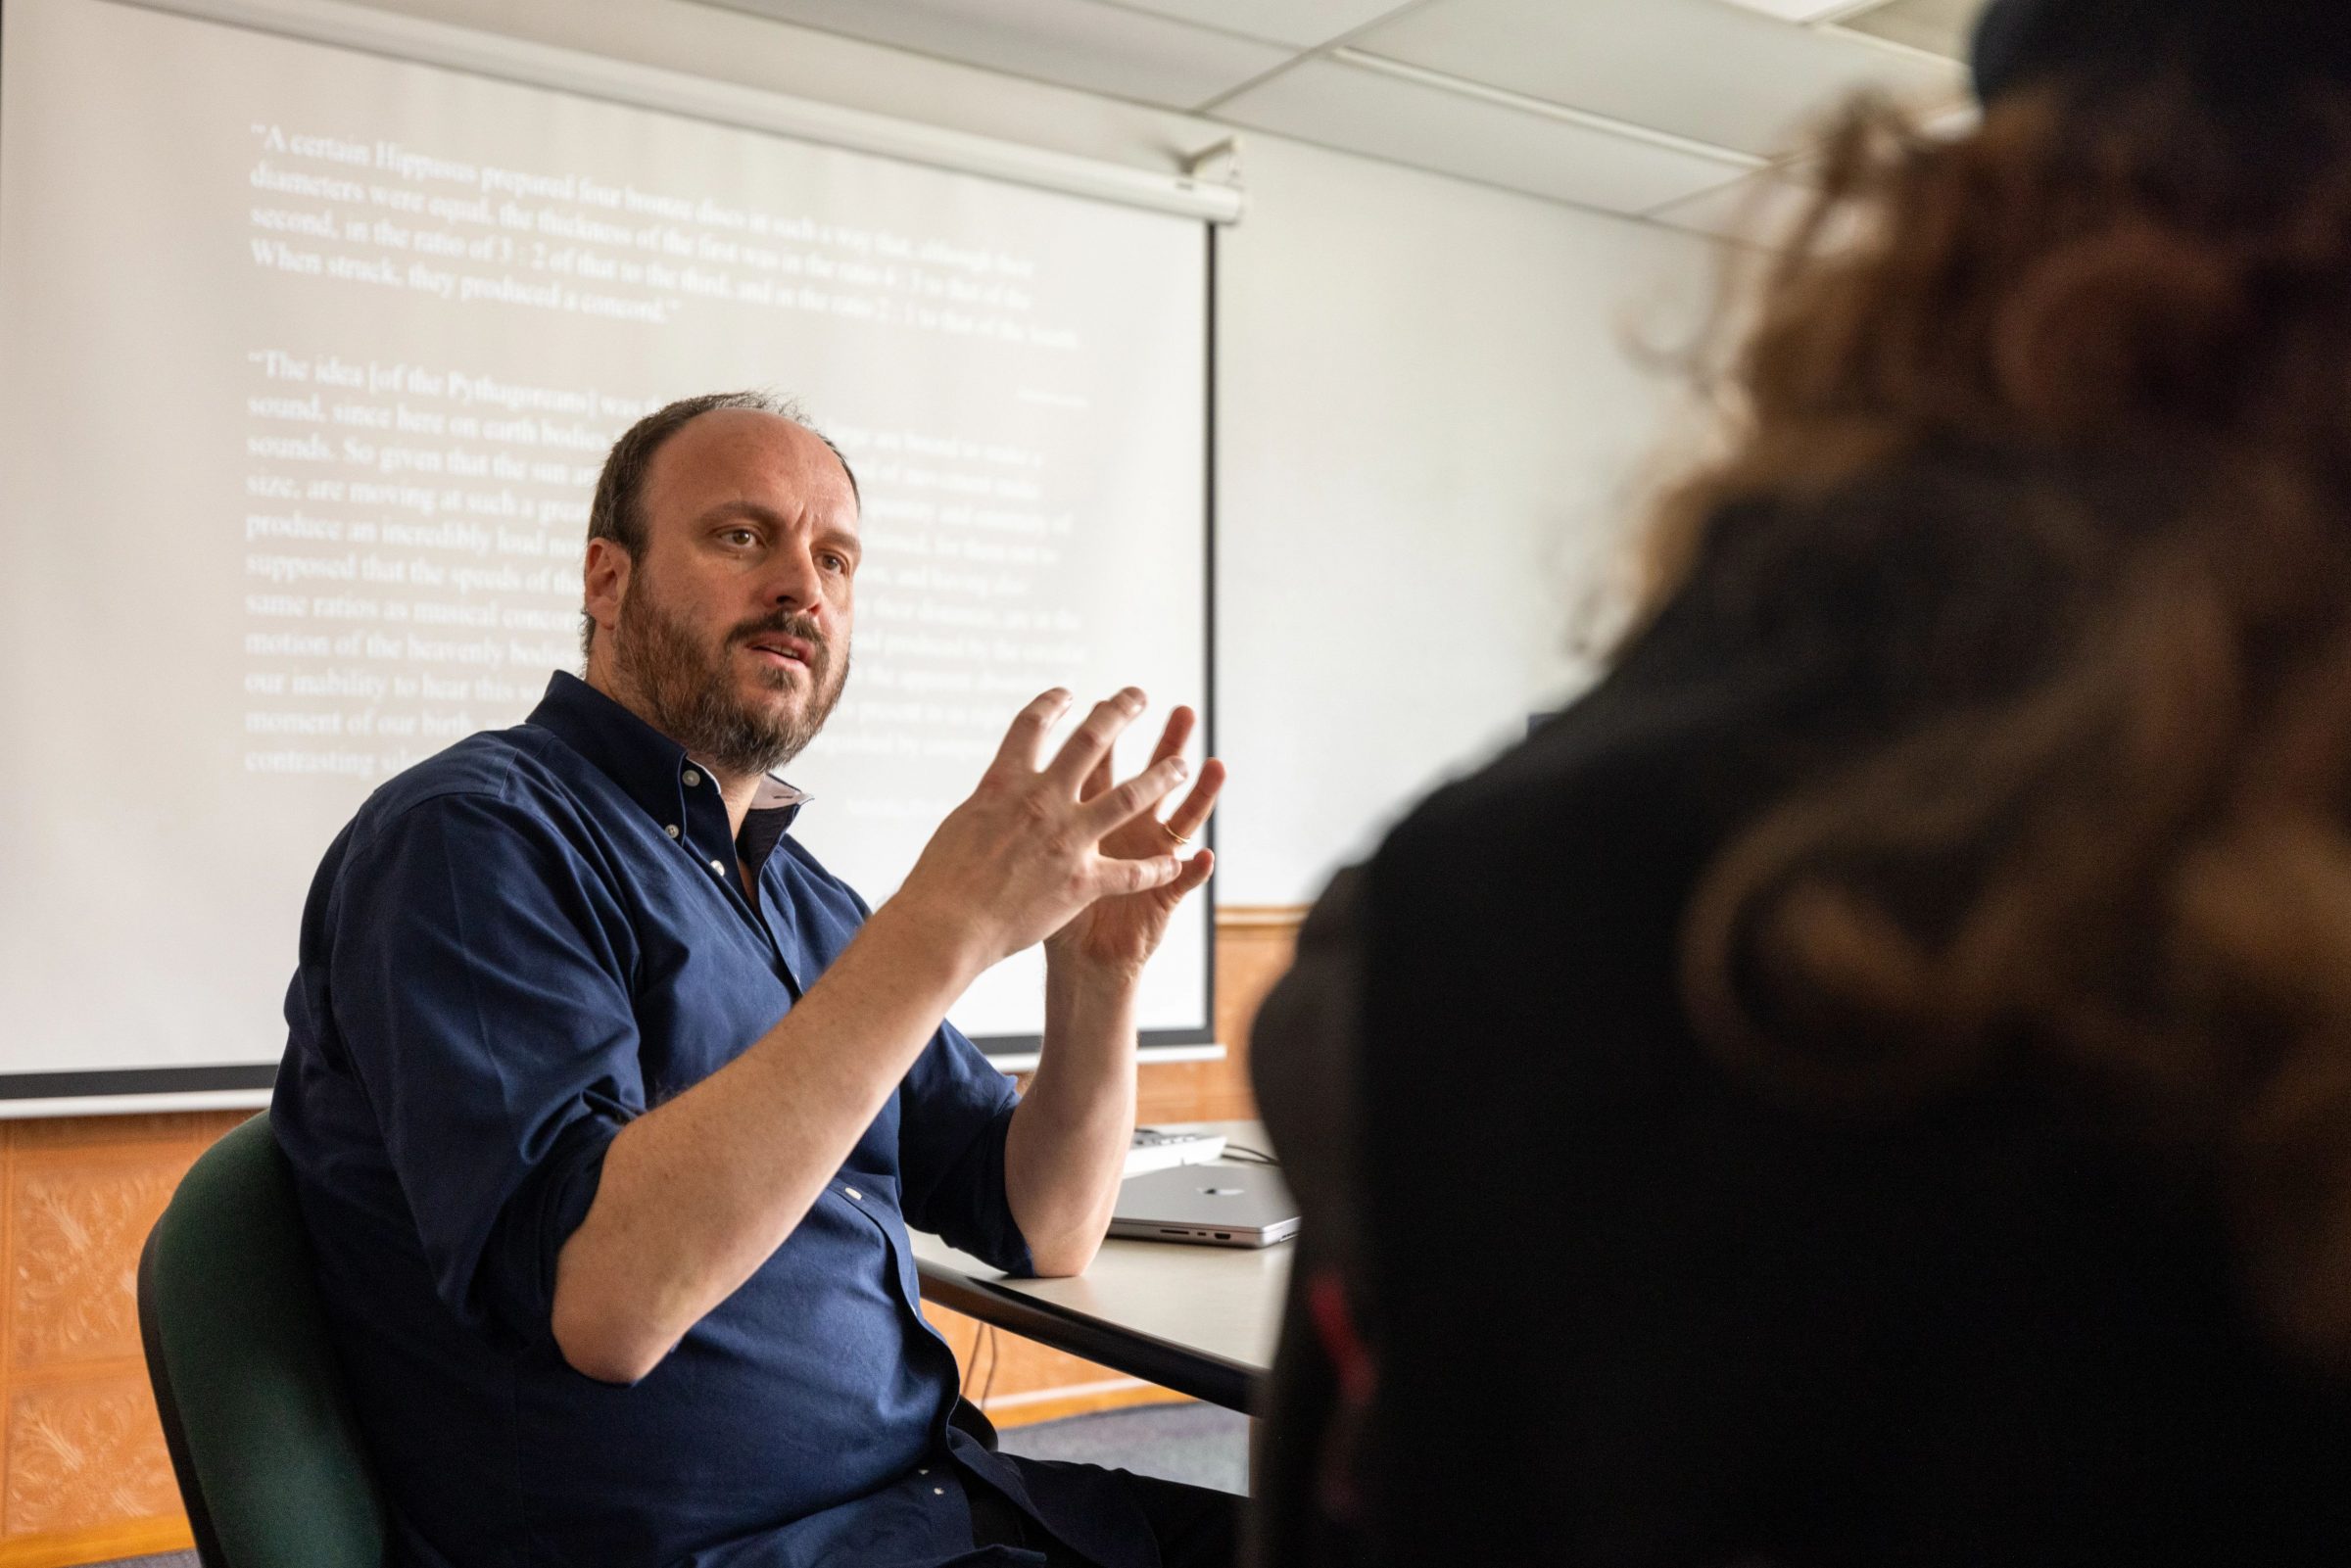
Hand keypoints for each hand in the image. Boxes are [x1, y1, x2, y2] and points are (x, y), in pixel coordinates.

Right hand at [888, 688, 1193, 973]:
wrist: (947, 925)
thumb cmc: (941, 881)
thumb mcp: (962, 824)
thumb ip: (993, 804)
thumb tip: (999, 792)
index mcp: (1004, 784)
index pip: (1031, 726)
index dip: (1051, 704)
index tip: (1068, 694)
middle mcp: (1042, 801)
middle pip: (1090, 741)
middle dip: (1118, 712)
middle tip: (1137, 696)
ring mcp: (1066, 839)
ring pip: (1128, 797)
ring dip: (1160, 777)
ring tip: (1181, 764)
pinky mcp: (1082, 881)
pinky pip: (1132, 872)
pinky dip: (1157, 869)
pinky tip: (1177, 862)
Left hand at [1044, 703, 1222, 982]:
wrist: (1077, 962)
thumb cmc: (1043, 914)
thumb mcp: (1030, 861)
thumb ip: (1022, 824)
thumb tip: (992, 786)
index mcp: (1092, 821)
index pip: (1102, 771)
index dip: (1104, 739)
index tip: (1104, 700)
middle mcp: (1127, 835)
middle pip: (1148, 781)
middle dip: (1165, 745)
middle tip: (1183, 711)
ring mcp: (1147, 864)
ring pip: (1181, 823)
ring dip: (1200, 794)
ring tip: (1216, 766)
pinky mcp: (1161, 900)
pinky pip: (1180, 885)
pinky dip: (1193, 872)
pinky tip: (1205, 857)